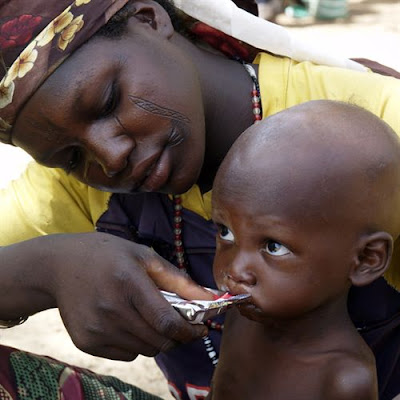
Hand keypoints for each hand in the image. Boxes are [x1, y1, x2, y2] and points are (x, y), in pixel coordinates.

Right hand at [1, 233, 213, 360]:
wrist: (60, 266)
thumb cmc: (107, 255)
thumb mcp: (144, 256)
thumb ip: (179, 280)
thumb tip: (210, 299)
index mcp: (129, 283)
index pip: (167, 322)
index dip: (189, 331)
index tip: (199, 328)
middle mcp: (111, 310)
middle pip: (159, 341)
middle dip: (177, 336)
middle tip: (178, 322)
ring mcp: (96, 329)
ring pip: (144, 350)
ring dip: (157, 338)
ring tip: (149, 317)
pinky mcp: (86, 342)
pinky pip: (125, 354)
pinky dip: (136, 343)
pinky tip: (128, 322)